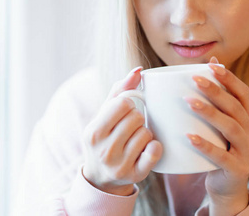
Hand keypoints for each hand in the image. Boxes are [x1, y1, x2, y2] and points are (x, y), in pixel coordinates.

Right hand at [82, 67, 162, 195]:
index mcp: (93, 132)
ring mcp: (119, 165)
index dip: (129, 104)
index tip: (126, 111)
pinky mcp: (135, 176)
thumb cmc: (104, 138)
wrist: (101, 177)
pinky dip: (155, 147)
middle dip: (137, 119)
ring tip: (135, 139)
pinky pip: (155, 152)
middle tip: (130, 127)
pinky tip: (147, 149)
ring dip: (145, 133)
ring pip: (146, 133)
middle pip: (136, 117)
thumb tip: (138, 70)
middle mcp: (104, 151)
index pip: (122, 104)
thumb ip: (119, 91)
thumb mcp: (103, 116)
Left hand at [185, 57, 248, 214]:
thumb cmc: (219, 149)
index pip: (243, 94)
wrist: (226, 187)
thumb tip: (206, 64)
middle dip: (216, 91)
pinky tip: (190, 137)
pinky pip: (222, 157)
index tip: (212, 65)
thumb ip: (216, 102)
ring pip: (231, 128)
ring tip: (189, 102)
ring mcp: (247, 152)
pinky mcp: (237, 169)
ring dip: (210, 113)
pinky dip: (206, 146)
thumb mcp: (220, 126)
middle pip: (236, 108)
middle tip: (195, 80)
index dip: (229, 78)